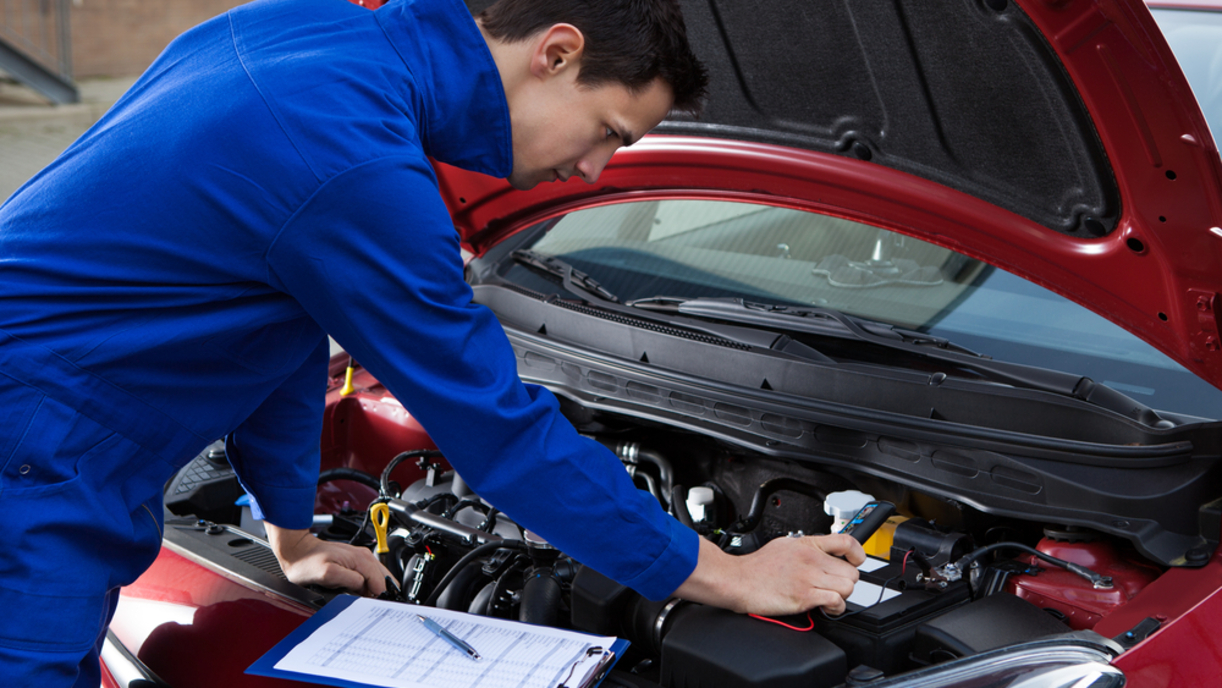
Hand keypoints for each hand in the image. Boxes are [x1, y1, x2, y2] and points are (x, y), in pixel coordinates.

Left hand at [265, 523, 391, 596]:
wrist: (297, 551)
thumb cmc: (307, 562)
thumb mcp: (327, 574)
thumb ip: (350, 580)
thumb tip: (363, 587)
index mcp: (361, 559)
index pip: (381, 582)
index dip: (379, 596)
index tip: (372, 607)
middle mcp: (364, 557)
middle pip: (384, 579)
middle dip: (380, 594)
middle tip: (368, 606)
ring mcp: (360, 559)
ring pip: (378, 578)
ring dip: (374, 591)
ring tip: (364, 601)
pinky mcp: (355, 563)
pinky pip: (369, 577)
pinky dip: (369, 587)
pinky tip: (360, 593)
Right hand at [674, 533, 865, 615]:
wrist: (737, 580)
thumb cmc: (757, 567)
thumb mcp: (784, 545)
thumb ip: (807, 547)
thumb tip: (824, 551)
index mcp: (806, 544)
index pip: (846, 542)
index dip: (858, 553)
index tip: (856, 561)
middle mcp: (810, 558)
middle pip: (851, 571)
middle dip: (845, 581)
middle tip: (834, 586)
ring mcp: (808, 577)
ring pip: (847, 587)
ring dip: (841, 596)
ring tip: (829, 597)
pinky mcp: (804, 596)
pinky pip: (836, 601)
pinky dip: (835, 608)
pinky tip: (825, 606)